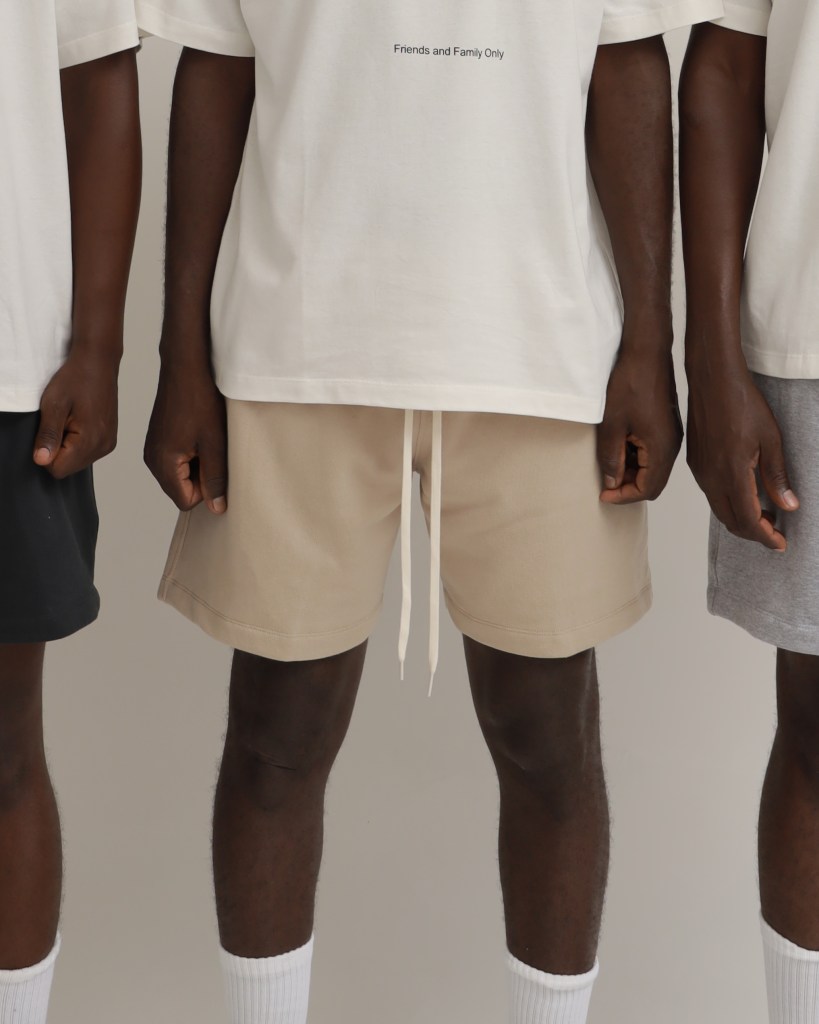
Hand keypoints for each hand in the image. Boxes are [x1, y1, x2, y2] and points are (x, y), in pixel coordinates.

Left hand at [33, 349, 118, 477]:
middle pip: (69, 468)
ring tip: (71, 419)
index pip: (58, 469)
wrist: (99, 363)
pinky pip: (87, 453)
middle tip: (61, 421)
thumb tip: (42, 461)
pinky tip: (79, 421)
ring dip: (68, 446)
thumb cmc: (76, 378)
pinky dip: (78, 442)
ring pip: (78, 462)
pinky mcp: (110, 439)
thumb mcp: (53, 404)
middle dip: (58, 450)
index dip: (46, 453)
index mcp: (90, 439)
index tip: (50, 429)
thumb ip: (48, 435)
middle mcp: (104, 446)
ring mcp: (109, 443)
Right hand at [144, 354, 227, 514]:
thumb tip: (216, 507)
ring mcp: (153, 449)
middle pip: (181, 491)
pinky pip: (177, 461)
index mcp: (163, 464)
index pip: (185, 501)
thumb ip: (215, 479)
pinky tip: (199, 433)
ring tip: (206, 439)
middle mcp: (152, 460)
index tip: (215, 464)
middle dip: (201, 478)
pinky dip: (192, 453)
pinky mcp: (158, 440)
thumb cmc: (201, 400)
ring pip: (180, 476)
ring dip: (198, 465)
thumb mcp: (215, 444)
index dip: (206, 490)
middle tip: (212, 449)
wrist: (186, 367)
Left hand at [597, 347, 682, 503]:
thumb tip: (612, 483)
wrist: (647, 353)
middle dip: (628, 486)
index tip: (604, 494)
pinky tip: (618, 447)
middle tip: (604, 483)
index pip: (648, 489)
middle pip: (653, 482)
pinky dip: (636, 458)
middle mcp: (672, 446)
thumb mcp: (612, 425)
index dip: (624, 496)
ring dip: (631, 472)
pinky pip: (653, 453)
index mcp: (662, 448)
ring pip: (652, 468)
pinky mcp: (666, 427)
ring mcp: (671, 436)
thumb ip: (611, 458)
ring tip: (608, 464)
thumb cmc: (630, 384)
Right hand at [686, 360, 797, 549]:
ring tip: (764, 515)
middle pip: (731, 521)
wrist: (712, 380)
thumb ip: (777, 476)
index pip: (749, 520)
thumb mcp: (770, 439)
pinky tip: (745, 494)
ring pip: (720, 510)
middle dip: (754, 533)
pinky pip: (711, 494)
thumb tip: (788, 505)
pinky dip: (729, 504)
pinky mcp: (695, 463)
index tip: (781, 543)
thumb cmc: (742, 403)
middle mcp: (711, 478)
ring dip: (741, 519)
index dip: (766, 536)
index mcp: (732, 474)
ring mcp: (700, 472)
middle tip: (776, 532)